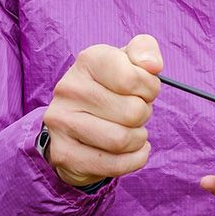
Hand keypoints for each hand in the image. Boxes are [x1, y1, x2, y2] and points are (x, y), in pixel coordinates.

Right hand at [42, 35, 163, 187]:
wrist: (76, 121)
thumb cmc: (111, 87)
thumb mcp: (129, 60)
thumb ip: (145, 50)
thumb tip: (153, 65)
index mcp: (88, 60)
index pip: (133, 78)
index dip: (149, 88)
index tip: (145, 90)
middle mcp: (68, 89)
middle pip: (132, 111)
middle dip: (144, 114)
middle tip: (136, 112)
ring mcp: (62, 122)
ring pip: (122, 140)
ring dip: (138, 138)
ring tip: (132, 130)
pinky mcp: (64, 153)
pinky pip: (113, 165)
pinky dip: (133, 160)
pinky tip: (131, 150)